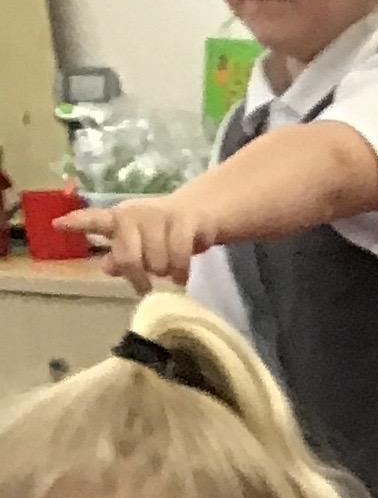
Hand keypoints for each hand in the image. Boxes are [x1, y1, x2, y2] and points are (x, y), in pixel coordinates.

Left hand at [58, 194, 205, 287]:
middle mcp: (134, 214)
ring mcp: (158, 215)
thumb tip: (106, 267)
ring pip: (157, 262)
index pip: (95, 221)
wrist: (199, 212)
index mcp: (119, 220)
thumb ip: (122, 257)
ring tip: (169, 270)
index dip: (77, 223)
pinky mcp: (183, 221)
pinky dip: (181, 272)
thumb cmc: (162, 233)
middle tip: (146, 285)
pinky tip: (181, 277)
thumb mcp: (139, 244)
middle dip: (139, 276)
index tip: (58, 225)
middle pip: (128, 257)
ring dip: (165, 273)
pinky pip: (179, 257)